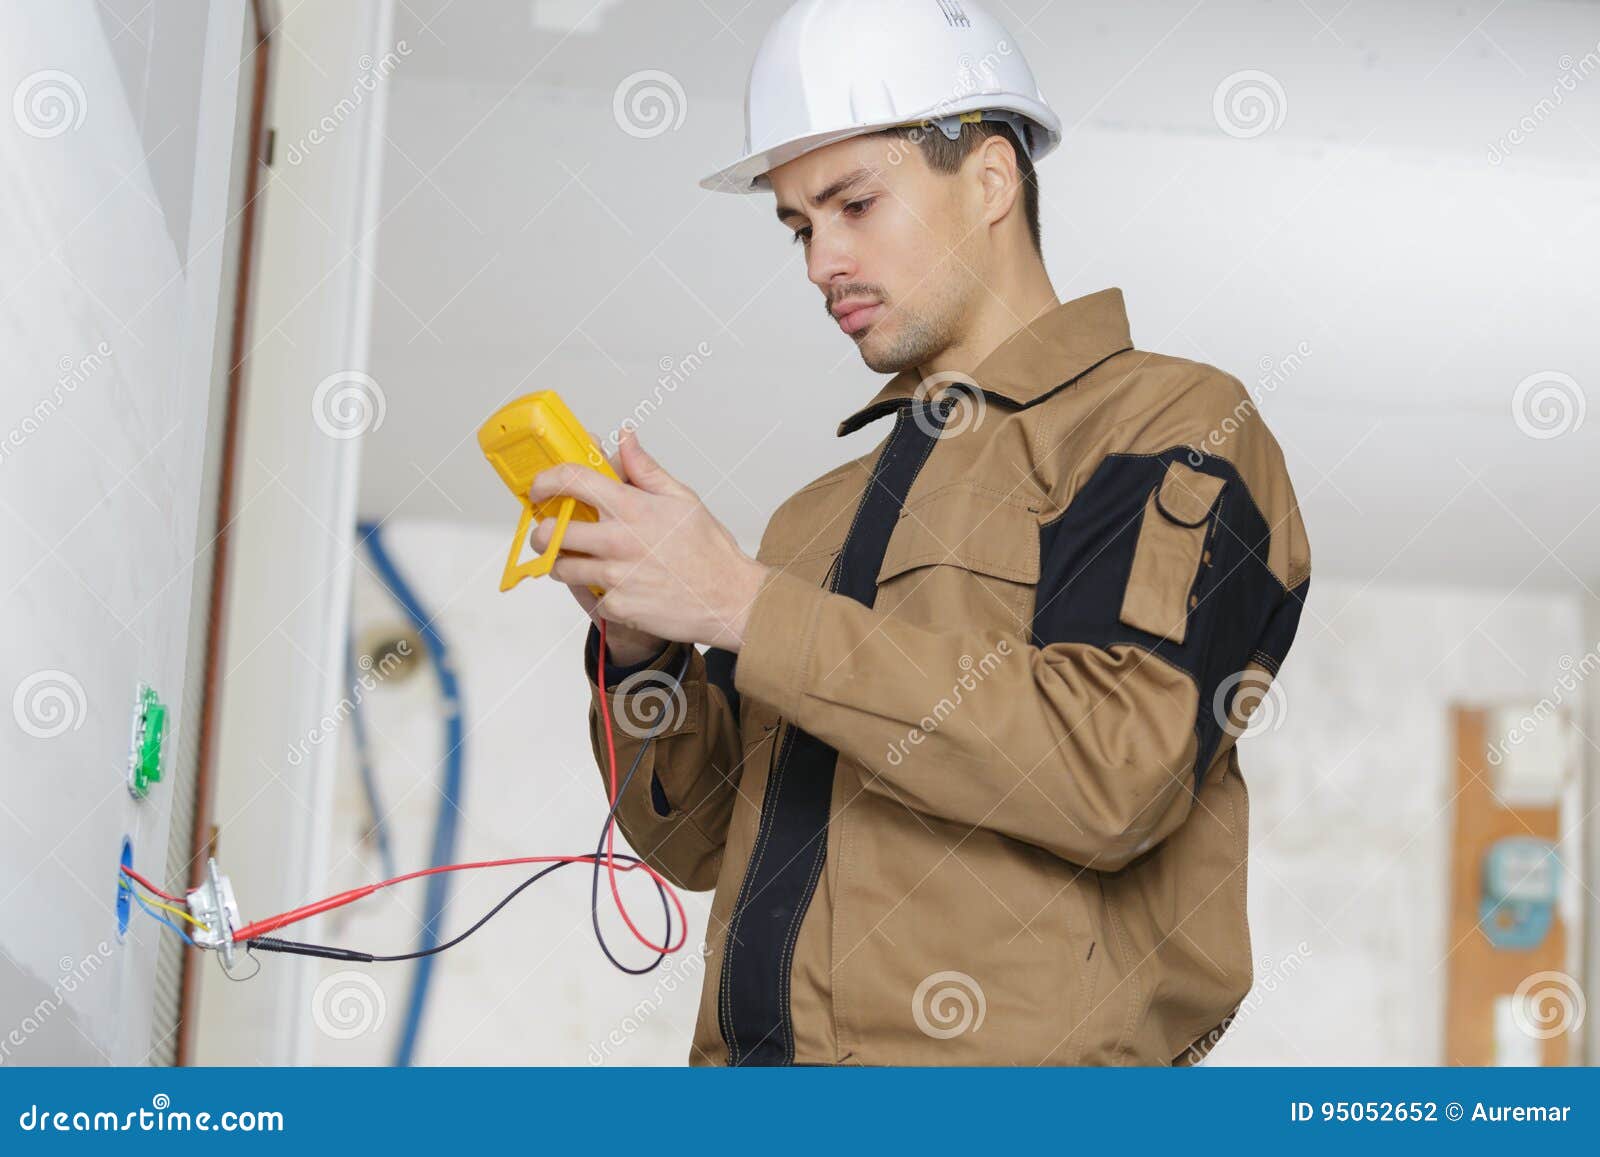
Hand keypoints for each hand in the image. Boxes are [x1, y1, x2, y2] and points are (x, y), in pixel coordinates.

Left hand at [528, 428, 767, 651]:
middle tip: (550, 531)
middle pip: (551, 531)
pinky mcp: (617, 607)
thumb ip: (645, 469)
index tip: (539, 487)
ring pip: (561, 567)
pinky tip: (616, 584)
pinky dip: (595, 590)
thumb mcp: (681, 498)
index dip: (546, 480)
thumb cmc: (708, 550)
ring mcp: (615, 577)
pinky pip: (587, 595)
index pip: (572, 481)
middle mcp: (619, 541)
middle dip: (543, 530)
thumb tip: (624, 438)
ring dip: (563, 561)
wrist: (729, 600)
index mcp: (633, 508)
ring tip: (582, 558)